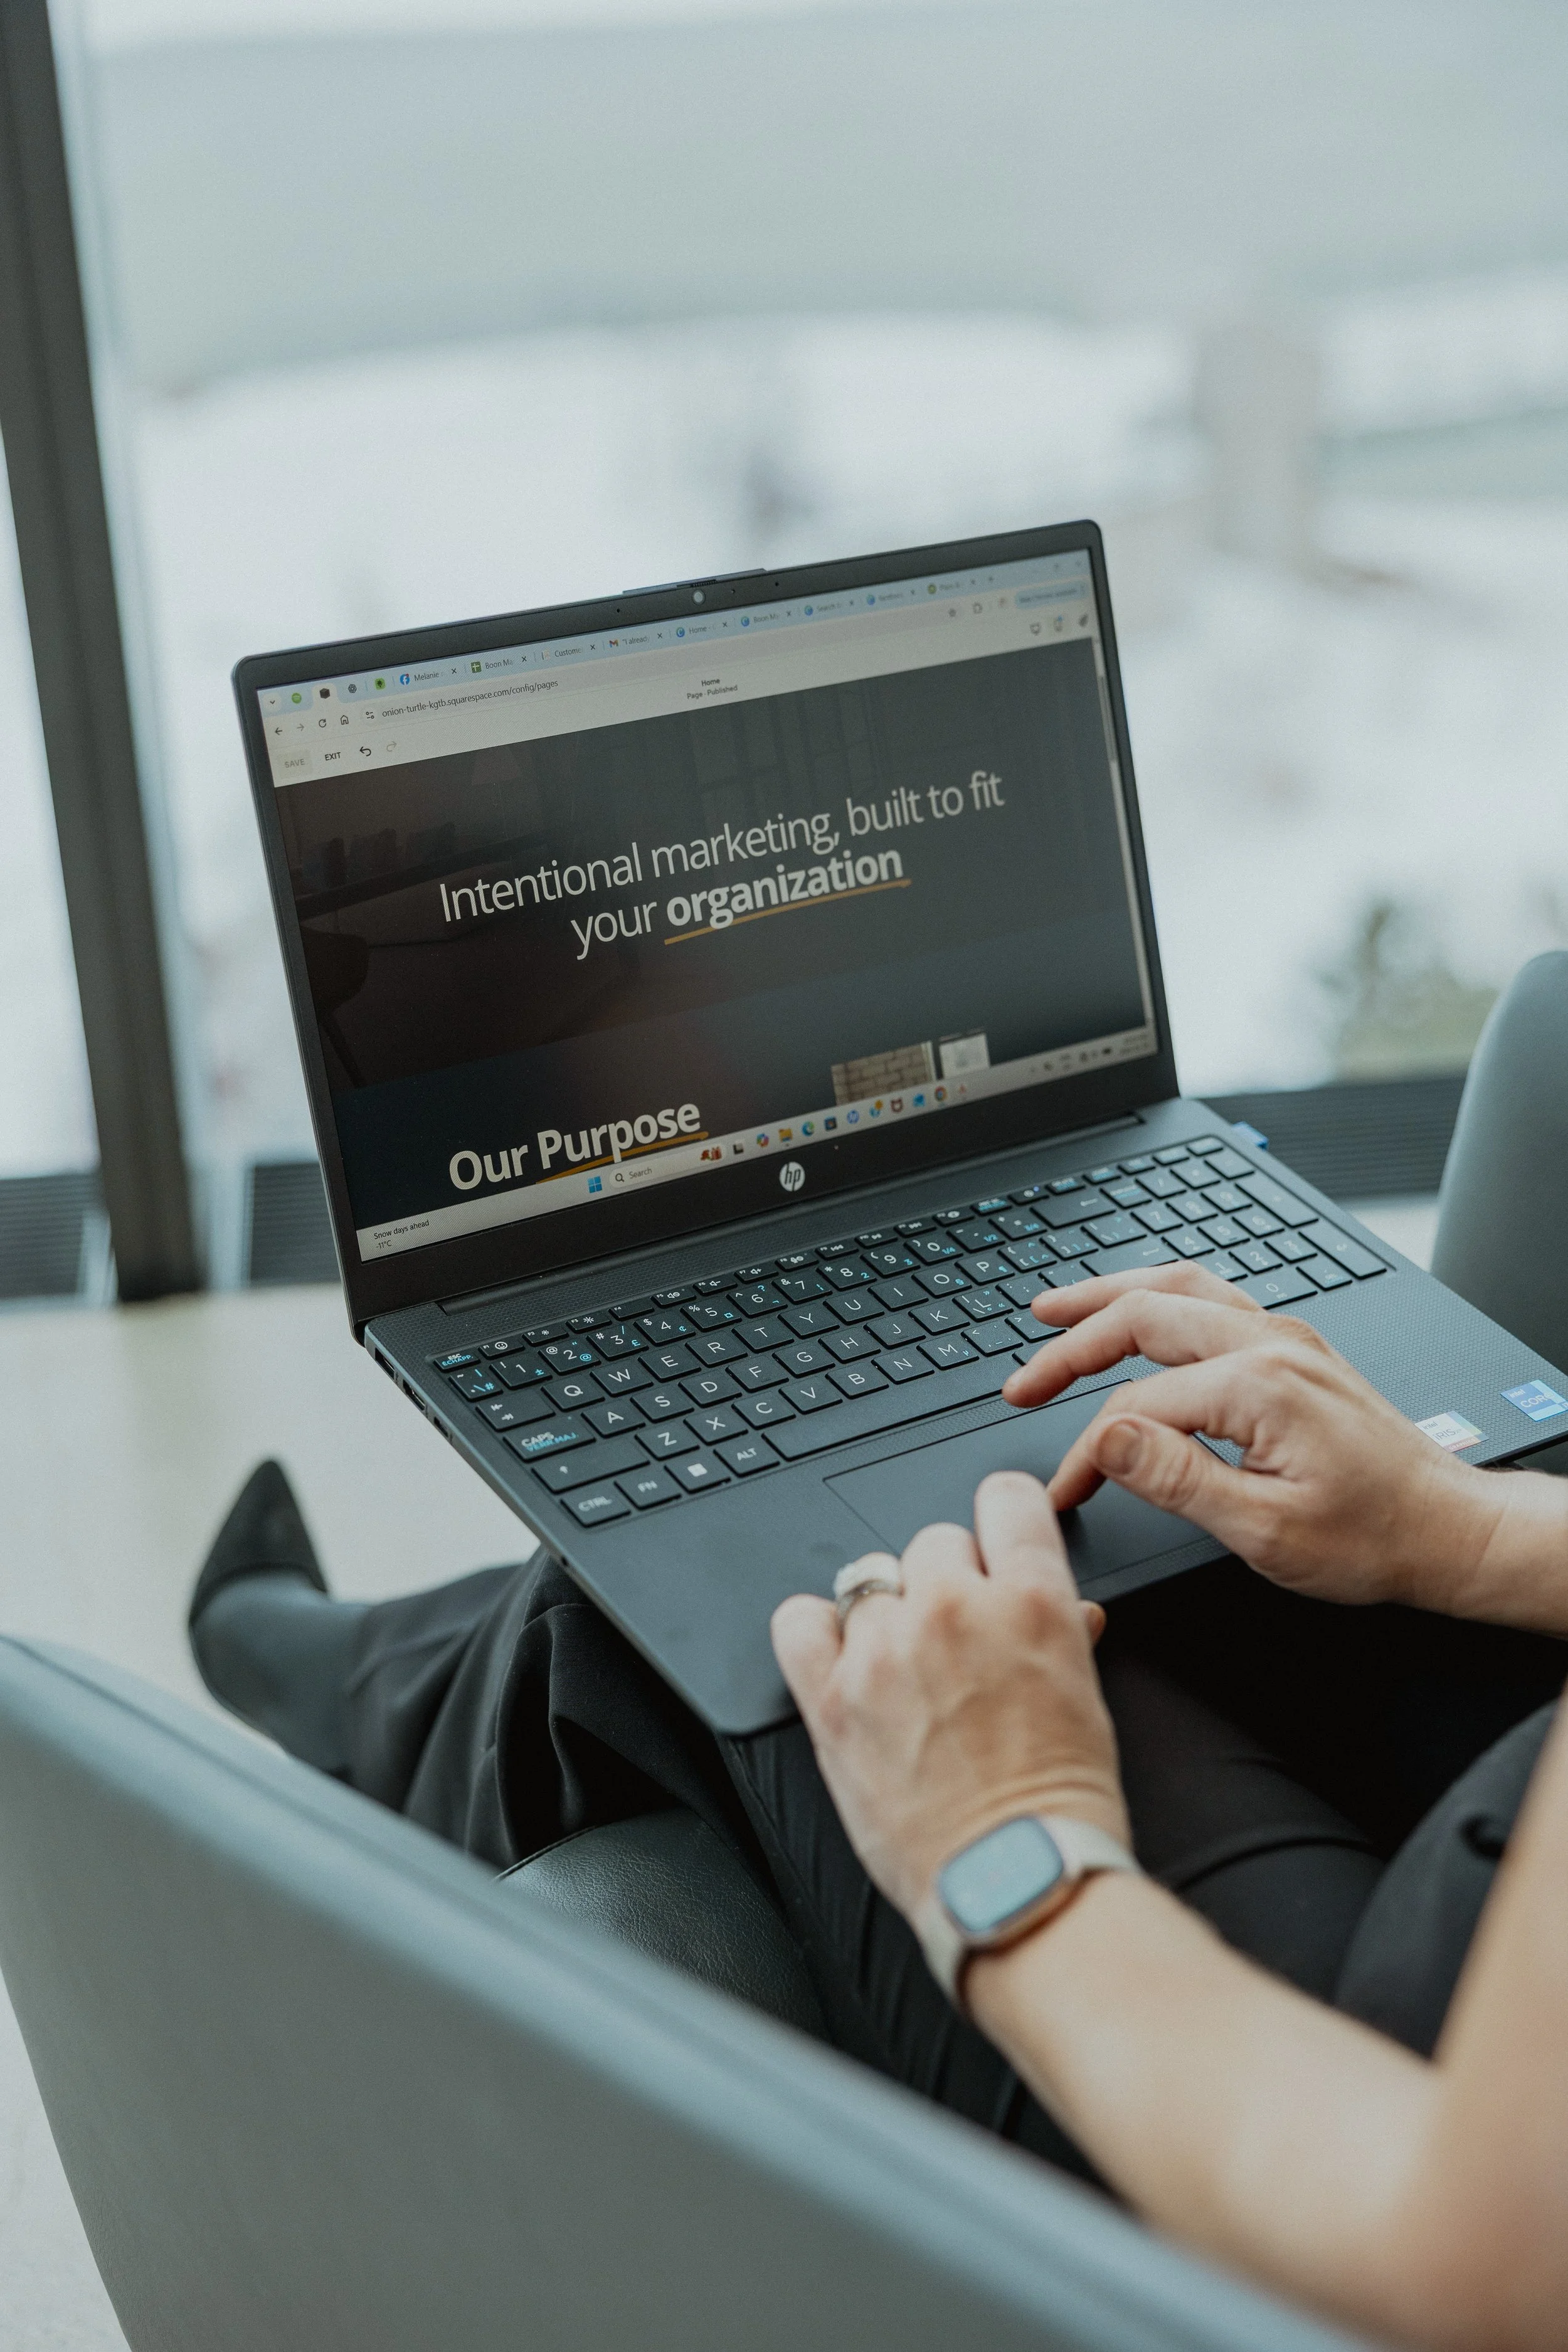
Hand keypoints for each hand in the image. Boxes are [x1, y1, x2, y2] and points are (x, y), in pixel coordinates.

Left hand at [771, 1472, 1126, 1924]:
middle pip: (934, 1541)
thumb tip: (1056, 1605)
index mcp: (1032, 1602)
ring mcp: (886, 1652)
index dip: (1001, 1519)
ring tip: (908, 1667)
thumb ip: (1059, 1628)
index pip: (1006, 1498)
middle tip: (960, 1639)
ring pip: (871, 1577)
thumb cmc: (1059, 1802)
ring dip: (889, 1613)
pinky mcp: (834, 1701)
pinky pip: (798, 1622)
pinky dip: (816, 1631)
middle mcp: (955, 1612)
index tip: (995, 1543)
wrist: (1016, 1879)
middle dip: (948, 1582)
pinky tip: (842, 1658)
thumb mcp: (1085, 1694)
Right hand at [1000, 1262, 1506, 1611]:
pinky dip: (1156, 1297)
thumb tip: (1107, 1439)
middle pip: (1142, 1316)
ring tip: (1054, 1308)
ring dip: (1108, 1295)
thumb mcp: (1263, 1529)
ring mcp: (1285, 1338)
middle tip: (1022, 1378)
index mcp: (1257, 1386)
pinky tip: (1134, 1309)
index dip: (1085, 1452)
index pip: (1135, 1407)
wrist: (1447, 1529)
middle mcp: (1270, 1344)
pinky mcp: (1294, 1348)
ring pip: (1177, 1286)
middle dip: (1070, 1343)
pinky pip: (1210, 1295)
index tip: (1063, 1490)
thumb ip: (1176, 1478)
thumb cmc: (1372, 1538)